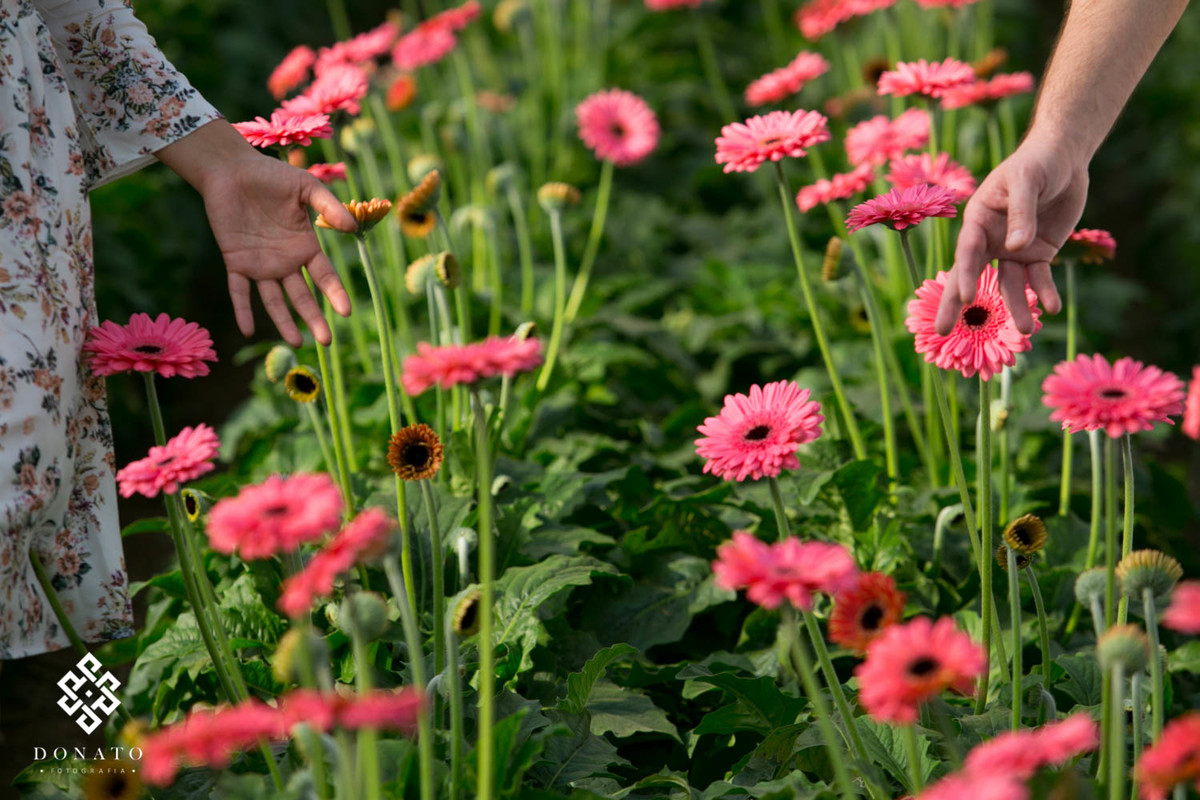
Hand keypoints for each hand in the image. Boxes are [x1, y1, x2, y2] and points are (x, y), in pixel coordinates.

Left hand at [156, 120, 357, 346]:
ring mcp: (260, 264)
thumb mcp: (306, 187)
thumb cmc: (271, 176)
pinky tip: (247, 330)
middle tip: (326, 341)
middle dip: (314, 318)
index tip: (345, 311)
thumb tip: (352, 228)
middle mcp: (285, 261)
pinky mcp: (235, 261)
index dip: (335, 294)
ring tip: (296, 343)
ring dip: (284, 322)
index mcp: (304, 246)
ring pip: (274, 300)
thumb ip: (329, 206)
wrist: (231, 170)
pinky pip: (239, 290)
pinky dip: (242, 310)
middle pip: (302, 296)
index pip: (324, 276)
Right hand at [934, 135, 1086, 334]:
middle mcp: (990, 240)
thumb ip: (1022, 213)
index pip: (968, 253)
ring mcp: (1013, 250)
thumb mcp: (1027, 180)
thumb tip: (1018, 249)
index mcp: (977, 220)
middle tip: (942, 333)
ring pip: (1010, 285)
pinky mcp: (1038, 254)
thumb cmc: (1037, 162)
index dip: (966, 276)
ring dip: (1017, 308)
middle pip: (971, 277)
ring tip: (1025, 332)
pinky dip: (1045, 293)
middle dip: (958, 306)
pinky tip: (1053, 307)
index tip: (965, 299)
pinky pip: (1038, 278)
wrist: (1064, 157)